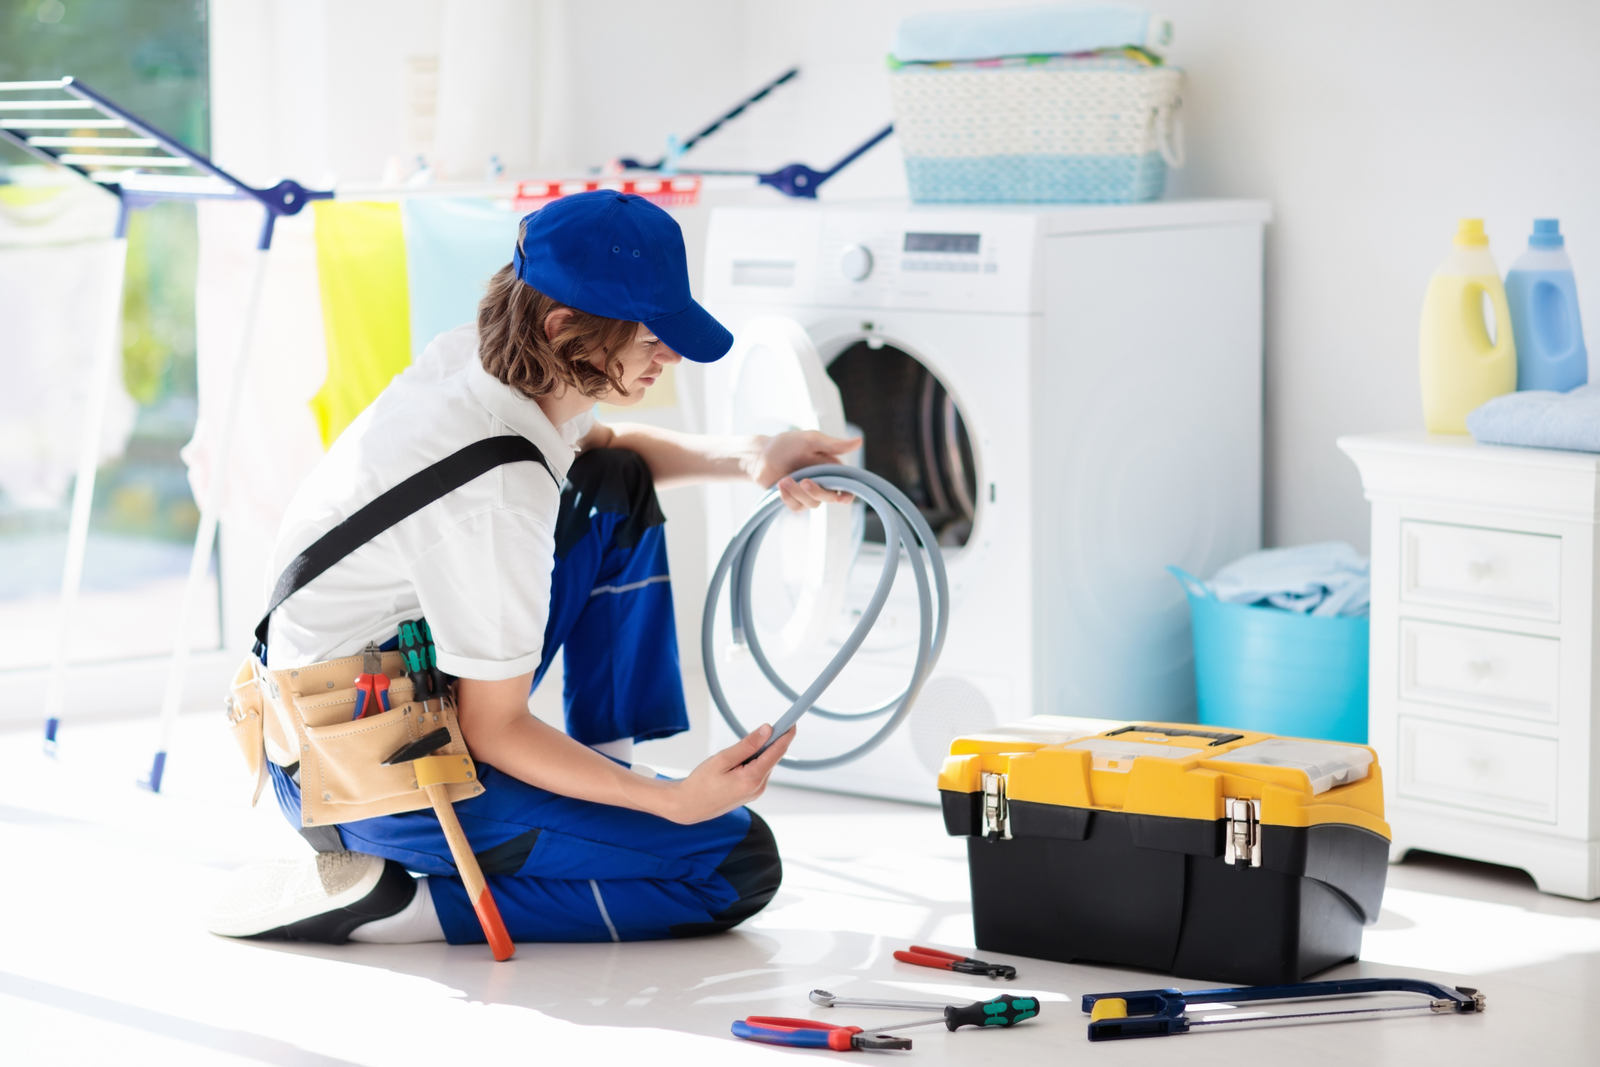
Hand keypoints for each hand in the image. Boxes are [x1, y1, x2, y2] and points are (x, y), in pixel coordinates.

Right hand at [657, 724, 795, 823]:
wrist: (688, 806)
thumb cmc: (701, 783)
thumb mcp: (722, 759)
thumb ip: (747, 745)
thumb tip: (767, 730)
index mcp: (752, 779)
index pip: (777, 752)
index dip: (786, 734)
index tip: (792, 720)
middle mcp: (759, 787)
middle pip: (772, 757)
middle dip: (769, 741)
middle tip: (762, 727)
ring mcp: (756, 791)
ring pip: (765, 763)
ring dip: (758, 752)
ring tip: (735, 754)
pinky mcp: (751, 792)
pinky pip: (758, 771)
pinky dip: (753, 761)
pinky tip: (737, 762)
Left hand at [750, 430, 861, 511]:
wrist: (760, 455)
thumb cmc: (786, 444)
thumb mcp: (810, 440)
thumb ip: (834, 445)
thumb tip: (859, 441)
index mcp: (830, 468)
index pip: (847, 486)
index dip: (848, 494)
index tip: (842, 497)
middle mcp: (822, 482)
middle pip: (830, 497)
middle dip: (817, 491)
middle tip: (804, 480)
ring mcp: (808, 493)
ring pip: (813, 504)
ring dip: (798, 493)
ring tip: (784, 480)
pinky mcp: (794, 500)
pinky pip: (798, 507)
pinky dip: (789, 498)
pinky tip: (780, 486)